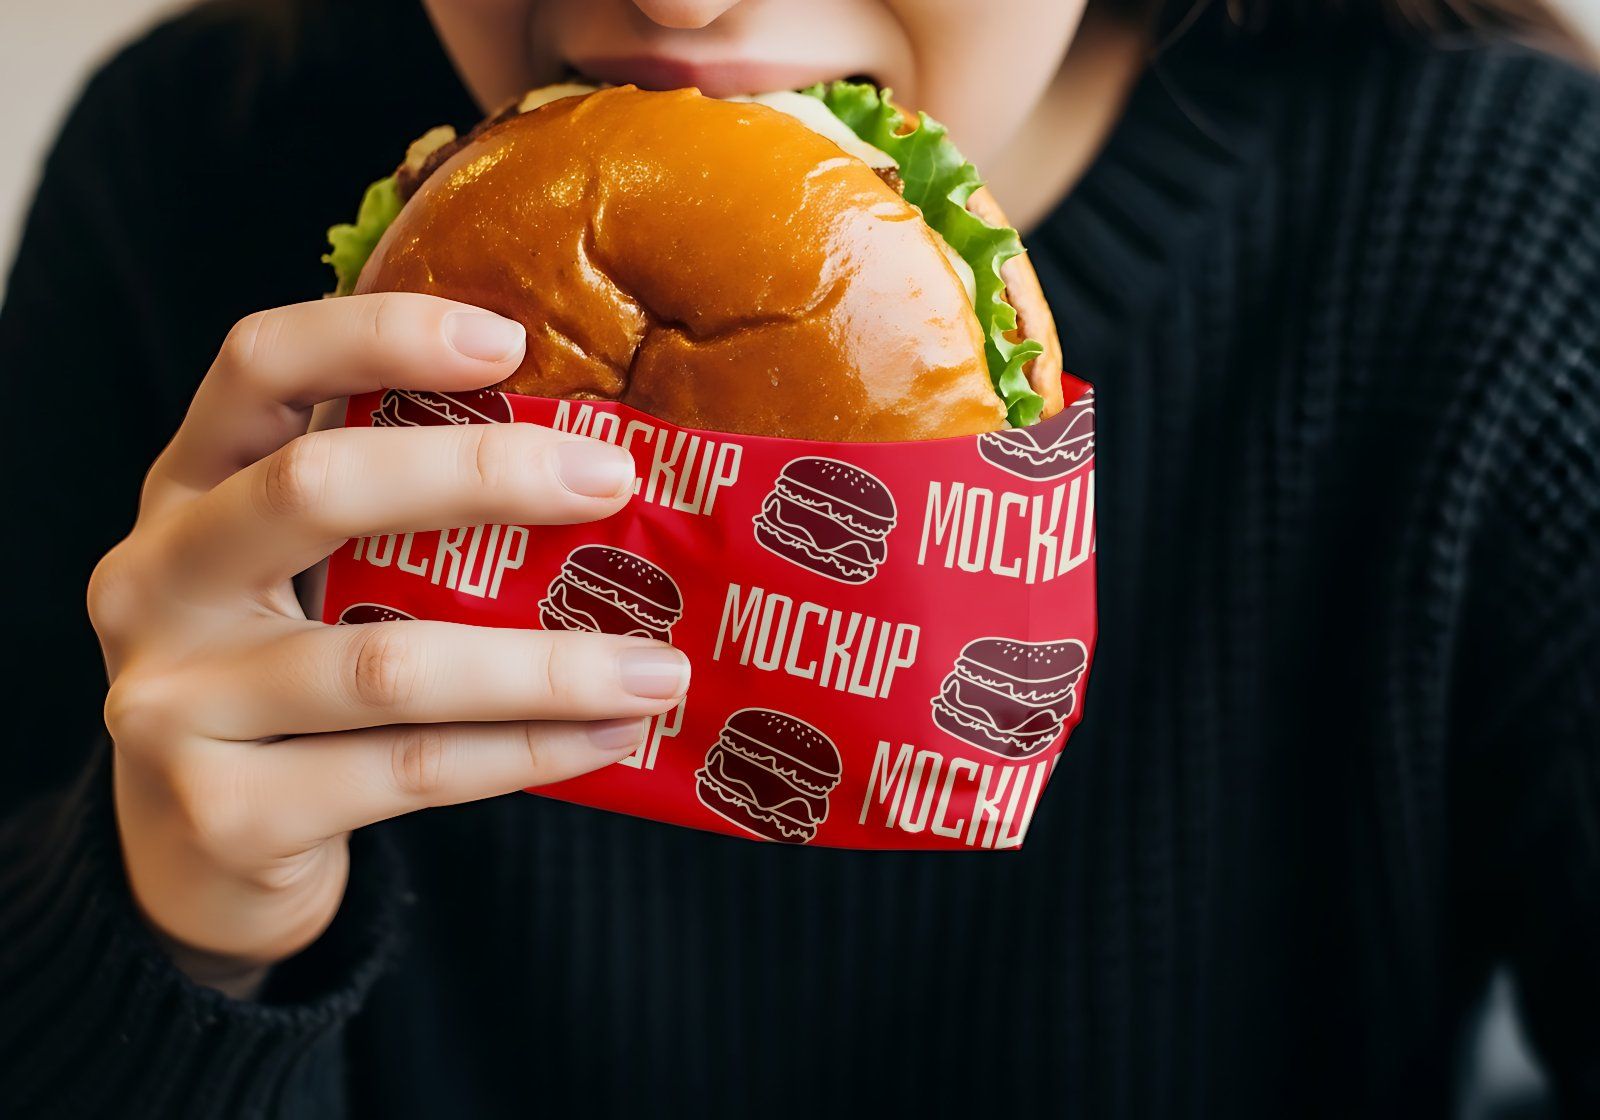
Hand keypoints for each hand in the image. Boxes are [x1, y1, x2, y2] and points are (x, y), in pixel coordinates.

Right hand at [88, 294, 687, 995]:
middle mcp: (156, 582)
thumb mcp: (298, 576)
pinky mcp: (225, 814)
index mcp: (184, 489)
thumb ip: (388, 517)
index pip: (257, 366)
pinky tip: (612, 736)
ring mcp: (174, 704)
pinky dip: (527, 752)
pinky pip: (412, 771)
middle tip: (614, 479)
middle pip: (314, 489)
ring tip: (661, 668)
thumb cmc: (281, 684)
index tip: (509, 339)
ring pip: (387, 666)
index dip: (377, 335)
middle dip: (481, 474)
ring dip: (547, 665)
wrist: (186, 862)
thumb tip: (589, 454)